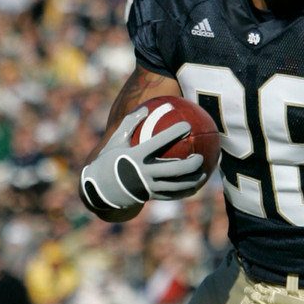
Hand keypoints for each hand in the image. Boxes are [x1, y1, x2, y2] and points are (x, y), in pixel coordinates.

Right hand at [80, 109, 205, 210]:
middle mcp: (142, 172)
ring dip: (192, 181)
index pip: (158, 142)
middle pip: (173, 169)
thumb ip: (130, 123)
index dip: (173, 133)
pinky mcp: (150, 196)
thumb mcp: (116, 140)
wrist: (99, 189)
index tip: (188, 125)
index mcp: (135, 156)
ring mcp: (147, 187)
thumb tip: (145, 107)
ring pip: (176, 186)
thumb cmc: (109, 160)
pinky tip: (196, 187)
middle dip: (190, 163)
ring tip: (204, 174)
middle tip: (200, 156)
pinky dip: (185, 191)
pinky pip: (172, 195)